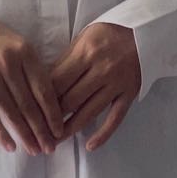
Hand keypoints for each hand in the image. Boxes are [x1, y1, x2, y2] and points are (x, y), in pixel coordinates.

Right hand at [0, 5, 63, 155]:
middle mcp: (8, 62)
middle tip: (51, 148)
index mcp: (26, 52)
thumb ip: (32, 70)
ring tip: (35, 150)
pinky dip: (0, 132)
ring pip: (12, 112)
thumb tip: (50, 105)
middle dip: (42, 130)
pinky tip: (11, 146)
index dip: (54, 114)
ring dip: (25, 135)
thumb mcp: (18, 45)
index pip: (44, 90)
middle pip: (30, 104)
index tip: (60, 131)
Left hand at [49, 22, 140, 151]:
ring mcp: (117, 85)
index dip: (42, 99)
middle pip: (70, 100)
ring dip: (69, 130)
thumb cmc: (111, 32)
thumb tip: (46, 84)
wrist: (146, 31)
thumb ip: (67, 60)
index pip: (58, 82)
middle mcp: (102, 70)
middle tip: (37, 131)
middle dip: (51, 118)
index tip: (30, 112)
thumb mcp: (85, 37)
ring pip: (88, 113)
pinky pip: (115, 119)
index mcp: (87, 53)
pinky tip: (90, 146)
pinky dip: (103, 134)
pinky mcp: (129, 95)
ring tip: (54, 142)